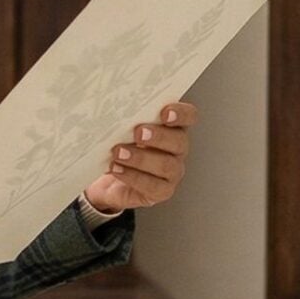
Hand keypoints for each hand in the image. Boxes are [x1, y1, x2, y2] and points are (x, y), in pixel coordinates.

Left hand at [82, 101, 197, 215]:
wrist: (110, 178)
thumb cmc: (121, 146)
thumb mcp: (123, 127)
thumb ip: (127, 117)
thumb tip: (114, 107)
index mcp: (172, 126)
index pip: (188, 116)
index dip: (181, 114)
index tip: (165, 113)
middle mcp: (176, 148)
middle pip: (179, 141)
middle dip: (158, 136)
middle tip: (138, 133)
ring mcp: (172, 172)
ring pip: (166, 165)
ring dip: (141, 158)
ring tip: (119, 153)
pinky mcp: (162, 191)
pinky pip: (152, 186)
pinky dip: (133, 176)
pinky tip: (117, 169)